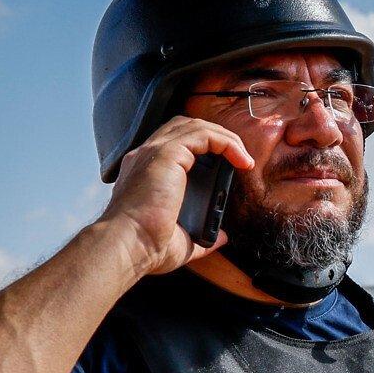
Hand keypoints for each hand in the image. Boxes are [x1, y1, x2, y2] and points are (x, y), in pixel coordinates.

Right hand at [102, 116, 254, 276]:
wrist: (129, 246)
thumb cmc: (146, 246)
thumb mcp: (181, 240)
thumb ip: (202, 236)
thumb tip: (222, 238)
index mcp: (146, 172)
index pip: (176, 143)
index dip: (205, 146)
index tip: (229, 167)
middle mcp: (146, 157)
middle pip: (185, 127)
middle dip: (217, 136)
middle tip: (240, 158)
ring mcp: (154, 152)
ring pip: (196, 126)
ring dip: (226, 137)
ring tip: (244, 158)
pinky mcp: (166, 154)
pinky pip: (203, 134)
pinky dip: (226, 142)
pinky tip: (241, 160)